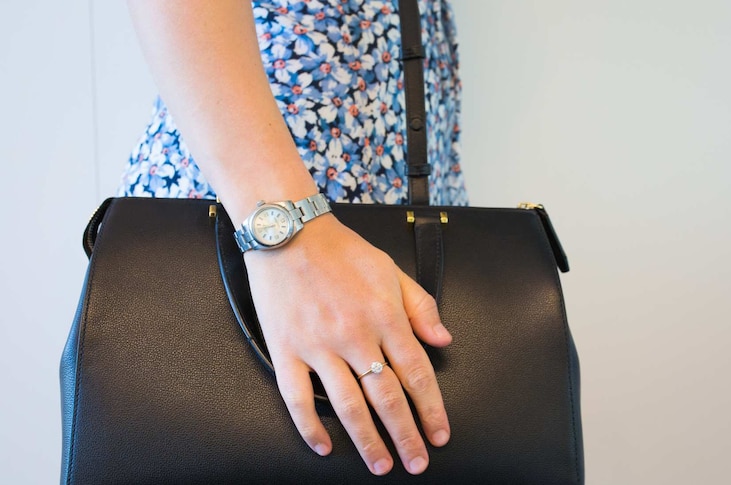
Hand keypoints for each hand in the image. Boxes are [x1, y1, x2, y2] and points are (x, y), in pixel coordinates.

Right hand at [243, 213, 451, 475]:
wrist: (288, 231)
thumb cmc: (342, 251)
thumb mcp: (391, 270)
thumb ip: (421, 308)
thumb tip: (443, 341)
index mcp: (385, 316)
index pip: (416, 374)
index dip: (431, 409)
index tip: (440, 435)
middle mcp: (355, 336)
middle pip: (387, 398)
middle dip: (406, 436)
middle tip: (416, 463)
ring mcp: (318, 346)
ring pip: (348, 406)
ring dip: (367, 441)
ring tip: (380, 466)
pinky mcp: (286, 349)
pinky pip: (298, 398)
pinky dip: (310, 427)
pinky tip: (325, 447)